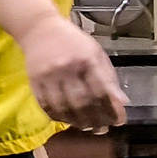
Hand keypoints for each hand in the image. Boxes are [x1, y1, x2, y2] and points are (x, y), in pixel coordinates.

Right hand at [17, 14, 128, 133]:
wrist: (39, 28)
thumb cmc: (72, 41)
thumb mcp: (95, 53)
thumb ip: (109, 78)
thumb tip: (122, 103)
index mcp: (87, 59)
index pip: (102, 90)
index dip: (111, 110)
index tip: (118, 121)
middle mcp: (67, 67)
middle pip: (83, 103)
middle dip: (95, 120)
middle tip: (102, 129)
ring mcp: (49, 75)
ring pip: (64, 108)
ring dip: (77, 122)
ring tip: (86, 127)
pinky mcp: (34, 81)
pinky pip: (46, 106)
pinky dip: (58, 117)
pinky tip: (67, 119)